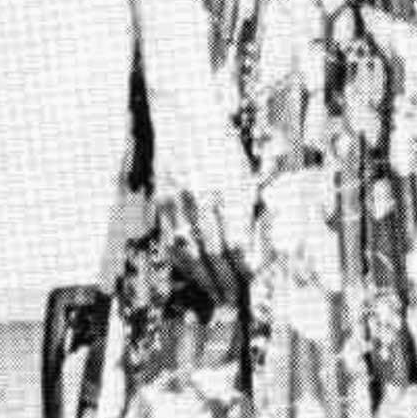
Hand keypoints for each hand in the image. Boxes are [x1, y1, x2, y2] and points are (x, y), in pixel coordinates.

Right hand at [146, 91, 257, 304]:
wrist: (185, 118)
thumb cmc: (221, 145)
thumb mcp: (244, 173)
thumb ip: (248, 209)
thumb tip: (254, 246)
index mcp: (230, 190)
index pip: (238, 242)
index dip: (244, 269)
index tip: (252, 283)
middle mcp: (204, 198)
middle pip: (215, 253)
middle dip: (226, 281)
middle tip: (236, 300)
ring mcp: (179, 201)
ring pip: (191, 253)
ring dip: (204, 279)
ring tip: (216, 295)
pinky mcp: (162, 202)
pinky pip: (172, 241)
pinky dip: (183, 263)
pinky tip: (193, 274)